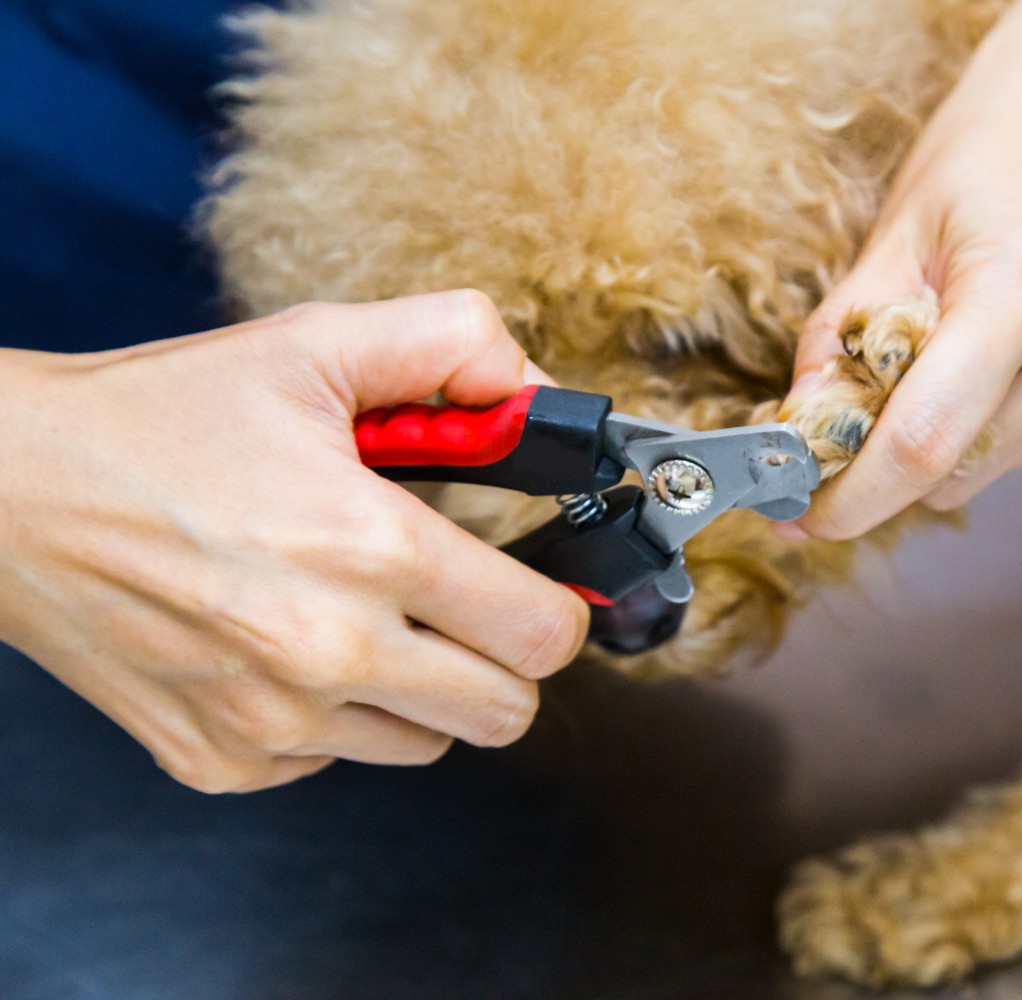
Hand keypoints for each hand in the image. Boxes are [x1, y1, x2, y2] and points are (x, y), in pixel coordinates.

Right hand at [0, 291, 588, 792]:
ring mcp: (270, 722)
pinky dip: (335, 715)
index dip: (559, 610)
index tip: (538, 589)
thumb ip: (452, 345)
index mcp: (367, 547)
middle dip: (502, 659)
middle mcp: (325, 651)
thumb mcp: (315, 346)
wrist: (12, 491)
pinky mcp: (221, 760)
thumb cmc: (163, 420)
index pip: (542, 635)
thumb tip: (535, 393)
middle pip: (504, 713)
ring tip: (358, 614)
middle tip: (458, 605)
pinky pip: (335, 760)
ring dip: (419, 689)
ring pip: (425, 743)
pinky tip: (285, 646)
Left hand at [784, 0, 1021, 538]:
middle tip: (849, 420)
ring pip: (989, 468)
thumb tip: (792, 440)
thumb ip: (837, 343)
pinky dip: (990, 424)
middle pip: (955, 466)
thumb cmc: (992, 152)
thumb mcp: (893, 232)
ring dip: (942, 440)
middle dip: (884, 462)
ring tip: (947, 354)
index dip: (854, 498)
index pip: (926, 441)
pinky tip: (1001, 359)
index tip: (801, 515)